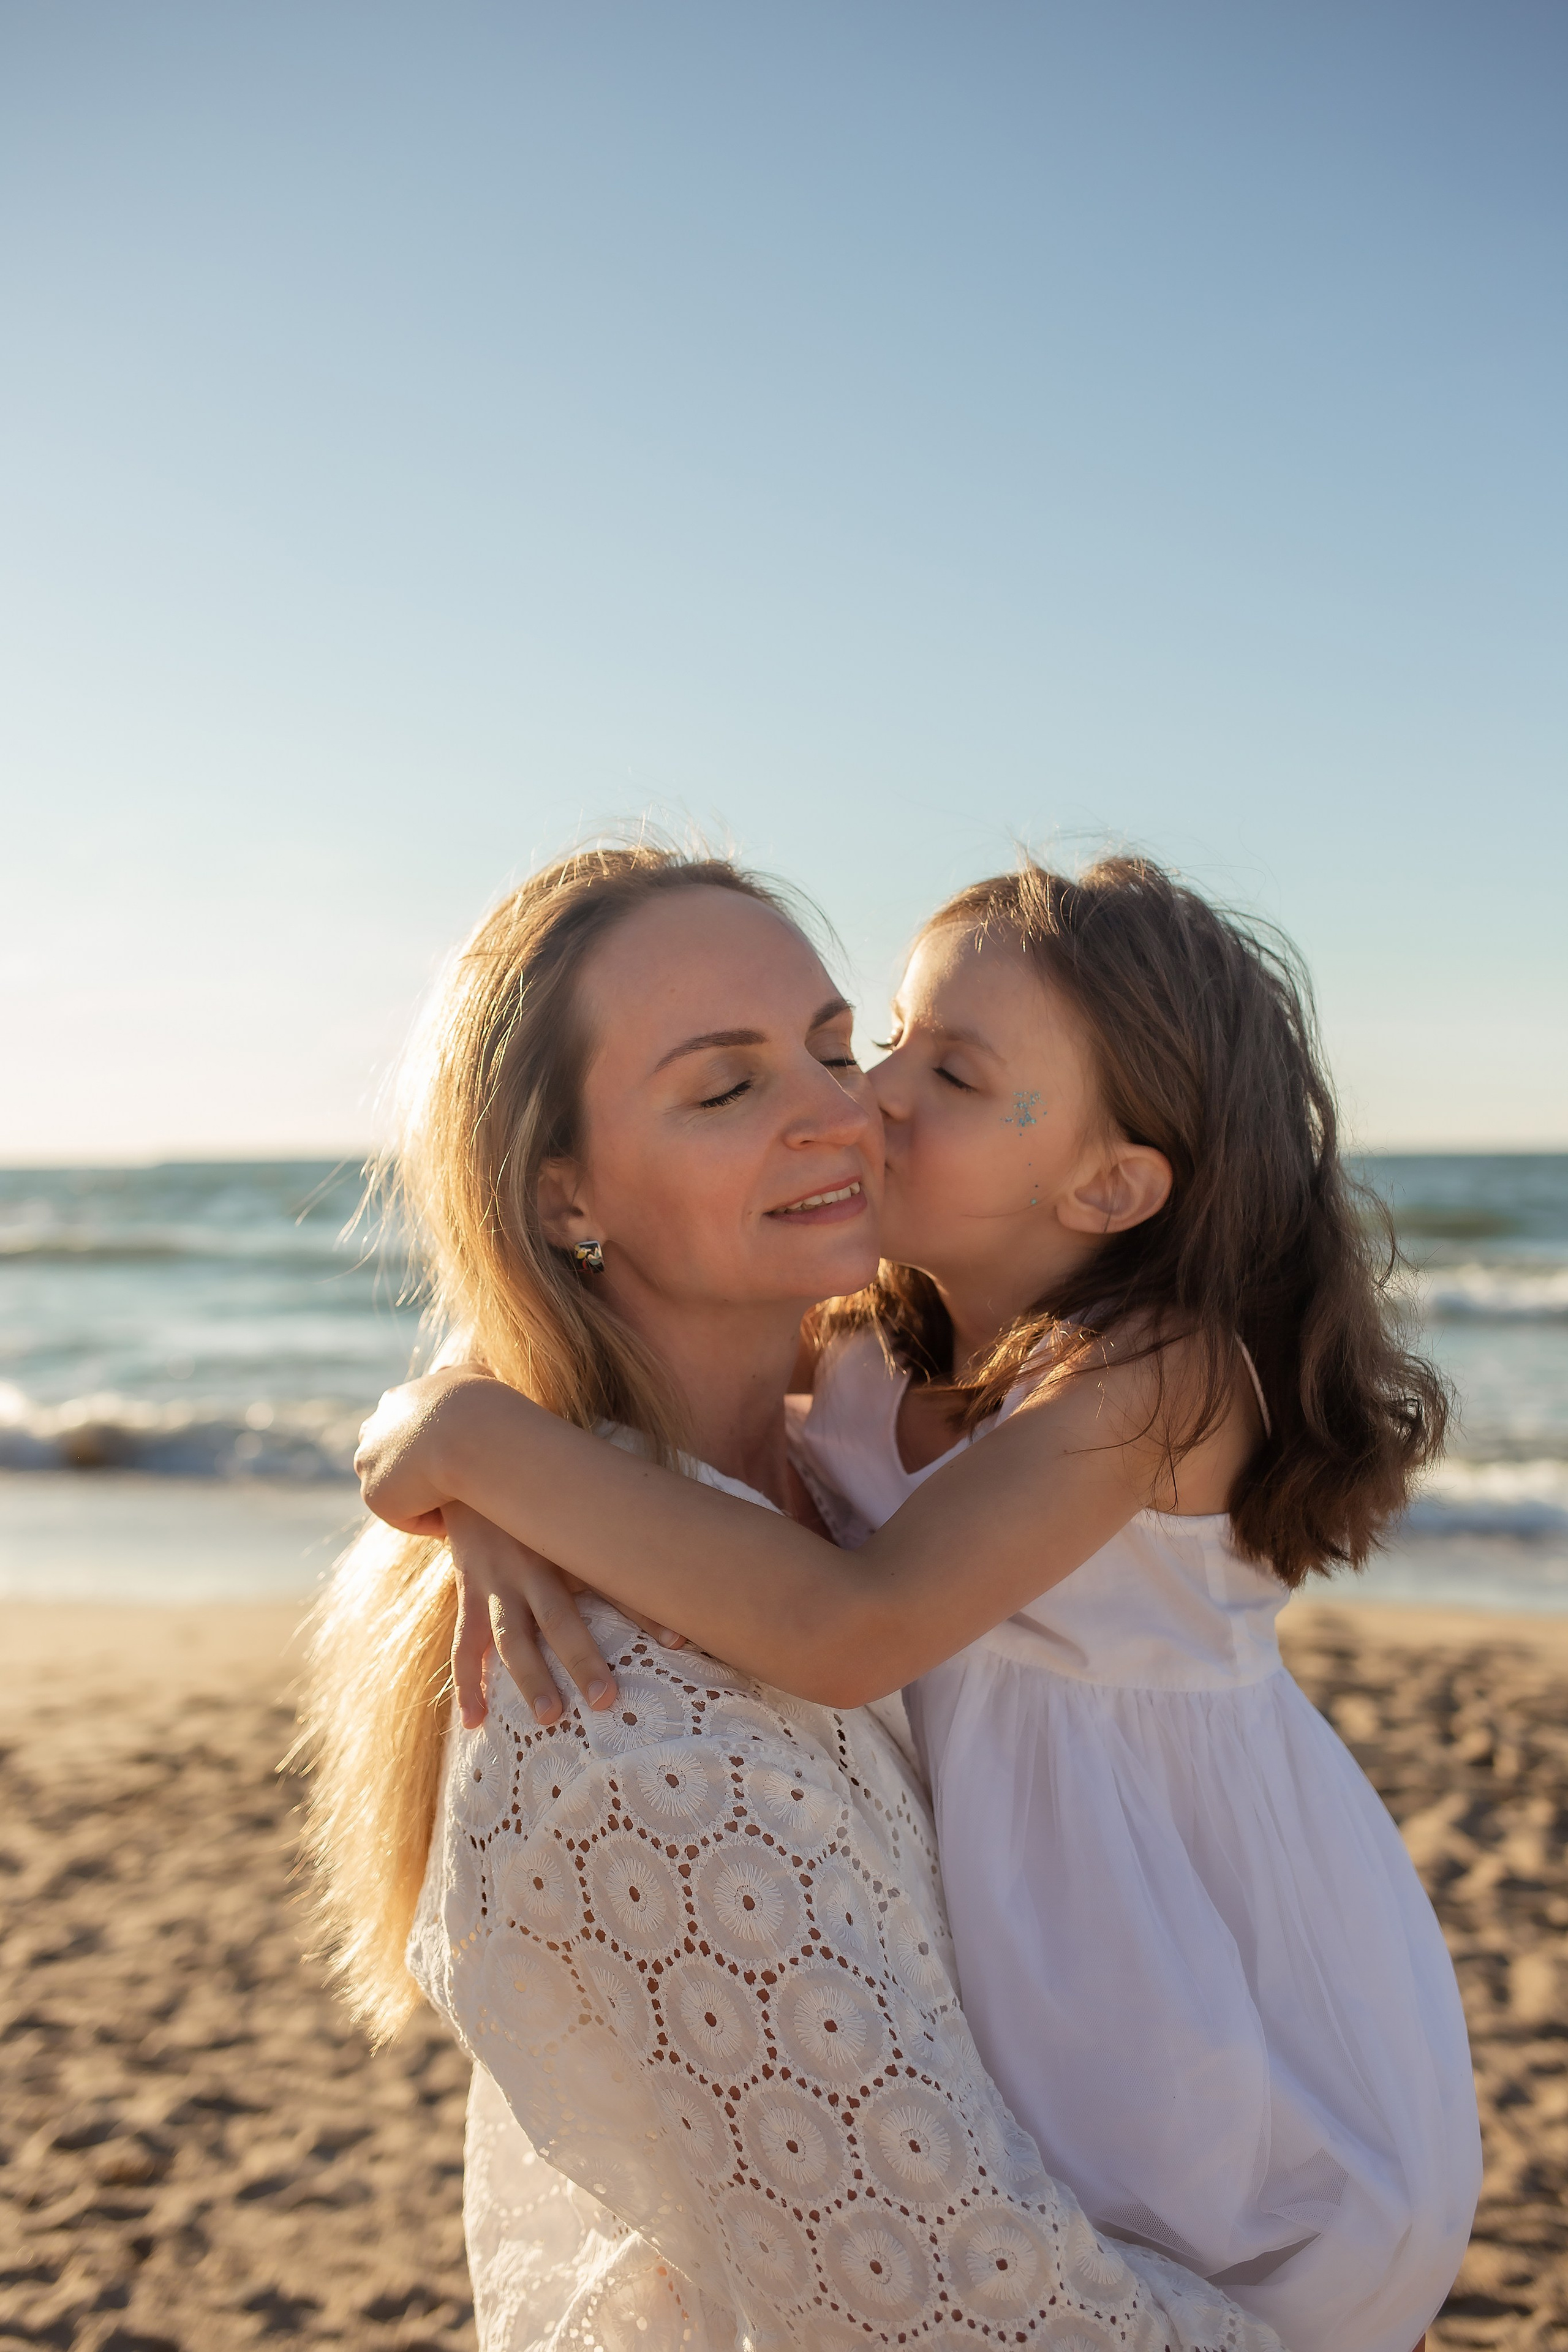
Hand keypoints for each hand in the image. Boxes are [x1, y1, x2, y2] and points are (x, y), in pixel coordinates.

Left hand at [354, 1368, 488, 1534]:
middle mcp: (373, 1430)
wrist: (465, 1434)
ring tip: (455, 1506)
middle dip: (415, 1469)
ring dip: (420, 1495)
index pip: (403, 1424)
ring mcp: (369, 1462)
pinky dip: (428, 1518)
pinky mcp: (374, 1495)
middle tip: (452, 1483)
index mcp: (394, 1402)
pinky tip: (453, 1518)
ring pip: (395, 1486)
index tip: (456, 1454)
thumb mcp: (471, 1375)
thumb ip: (461, 1377)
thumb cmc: (477, 1404)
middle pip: (389, 1455)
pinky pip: (405, 1515)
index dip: (428, 1441)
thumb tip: (461, 1376)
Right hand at [445, 1500, 688, 1729]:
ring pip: (510, 1636)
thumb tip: (679, 1615)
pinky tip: (474, 1721)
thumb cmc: (543, 1510)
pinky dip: (468, 1683)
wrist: (475, 1475)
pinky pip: (464, 1644)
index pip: (613, 1583)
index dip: (645, 1611)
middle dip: (582, 1657)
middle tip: (605, 1699)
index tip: (677, 1642)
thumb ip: (622, 1561)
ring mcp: (495, 1584)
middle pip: (559, 1618)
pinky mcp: (468, 1595)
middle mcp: (532, 1568)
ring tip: (548, 1717)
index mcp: (567, 1549)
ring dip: (529, 1677)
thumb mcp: (579, 1525)